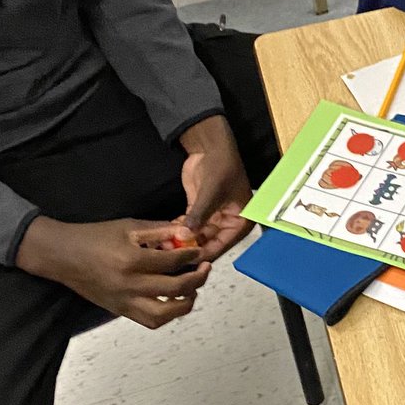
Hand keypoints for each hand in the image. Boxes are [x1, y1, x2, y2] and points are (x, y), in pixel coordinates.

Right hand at [16, 216, 210, 328]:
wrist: (64, 256)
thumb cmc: (94, 237)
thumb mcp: (129, 226)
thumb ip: (159, 230)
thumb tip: (186, 232)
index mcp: (131, 260)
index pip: (172, 262)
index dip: (191, 256)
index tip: (200, 251)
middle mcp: (129, 285)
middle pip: (173, 289)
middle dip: (196, 280)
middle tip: (204, 269)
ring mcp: (123, 302)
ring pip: (163, 314)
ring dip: (184, 304)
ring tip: (193, 290)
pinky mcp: (119, 311)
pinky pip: (148, 321)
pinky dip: (166, 315)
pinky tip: (174, 302)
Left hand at [174, 115, 254, 262]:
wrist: (210, 145)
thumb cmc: (221, 165)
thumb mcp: (212, 193)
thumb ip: (199, 216)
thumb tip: (185, 237)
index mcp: (241, 222)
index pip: (221, 246)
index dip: (203, 253)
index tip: (184, 259)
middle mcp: (228, 224)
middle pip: (208, 244)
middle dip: (189, 248)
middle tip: (169, 253)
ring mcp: (213, 218)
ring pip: (196, 237)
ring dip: (181, 241)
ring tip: (163, 244)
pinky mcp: (200, 212)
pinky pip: (189, 227)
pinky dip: (178, 230)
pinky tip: (165, 233)